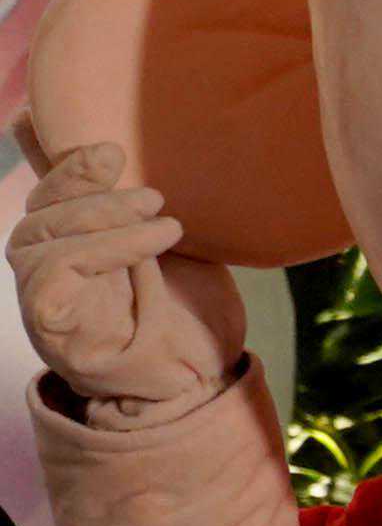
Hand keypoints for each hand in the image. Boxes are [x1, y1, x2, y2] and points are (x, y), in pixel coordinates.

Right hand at [9, 139, 249, 415]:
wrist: (199, 377)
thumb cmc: (183, 313)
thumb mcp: (164, 249)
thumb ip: (134, 209)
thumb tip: (117, 149)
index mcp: (62, 248)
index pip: (48, 199)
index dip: (72, 171)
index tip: (114, 151)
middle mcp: (40, 272)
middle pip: (42, 215)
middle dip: (96, 196)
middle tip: (155, 197)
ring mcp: (39, 298)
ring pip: (44, 237)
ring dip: (107, 221)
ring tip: (167, 224)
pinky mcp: (49, 322)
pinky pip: (57, 270)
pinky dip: (105, 248)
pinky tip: (152, 246)